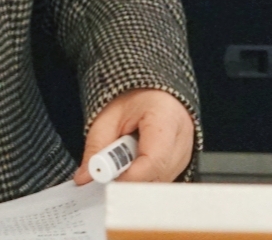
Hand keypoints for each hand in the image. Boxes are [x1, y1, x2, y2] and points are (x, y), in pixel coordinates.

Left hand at [71, 88, 193, 183]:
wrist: (150, 91)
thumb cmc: (132, 98)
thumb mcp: (107, 116)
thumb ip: (96, 146)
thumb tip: (86, 177)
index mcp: (165, 116)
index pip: (154, 159)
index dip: (130, 176)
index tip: (107, 179)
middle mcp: (182, 136)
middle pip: (158, 174)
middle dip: (131, 179)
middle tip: (109, 170)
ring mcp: (186, 151)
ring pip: (160, 181)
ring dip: (137, 178)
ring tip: (125, 156)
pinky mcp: (183, 162)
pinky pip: (162, 179)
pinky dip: (145, 177)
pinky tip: (135, 161)